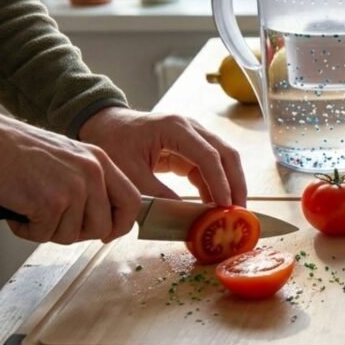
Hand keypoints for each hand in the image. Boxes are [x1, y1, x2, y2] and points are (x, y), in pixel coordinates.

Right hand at [0, 114, 140, 242]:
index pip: (132, 200)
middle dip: (79, 233)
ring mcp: (74, 187)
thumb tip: (101, 217)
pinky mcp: (52, 202)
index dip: (121, 223)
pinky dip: (27, 230)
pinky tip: (19, 211)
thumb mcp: (69, 158)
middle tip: (55, 223)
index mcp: (100, 161)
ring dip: (49, 231)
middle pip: (104, 226)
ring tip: (32, 210)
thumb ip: (89, 181)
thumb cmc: (20, 152)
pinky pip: (45, 234)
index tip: (108, 232)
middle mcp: (93, 173)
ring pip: (72, 235)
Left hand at [78, 108, 246, 206]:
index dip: (219, 182)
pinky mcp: (191, 147)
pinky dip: (215, 185)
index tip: (226, 206)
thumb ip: (157, 194)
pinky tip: (214, 205)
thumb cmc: (113, 143)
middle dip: (235, 183)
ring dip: (230, 185)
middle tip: (239, 211)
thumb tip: (184, 218)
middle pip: (226, 154)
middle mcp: (191, 127)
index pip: (207, 156)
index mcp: (175, 128)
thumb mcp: (130, 173)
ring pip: (224, 160)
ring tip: (231, 212)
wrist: (104, 125)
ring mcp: (194, 136)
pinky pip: (210, 167)